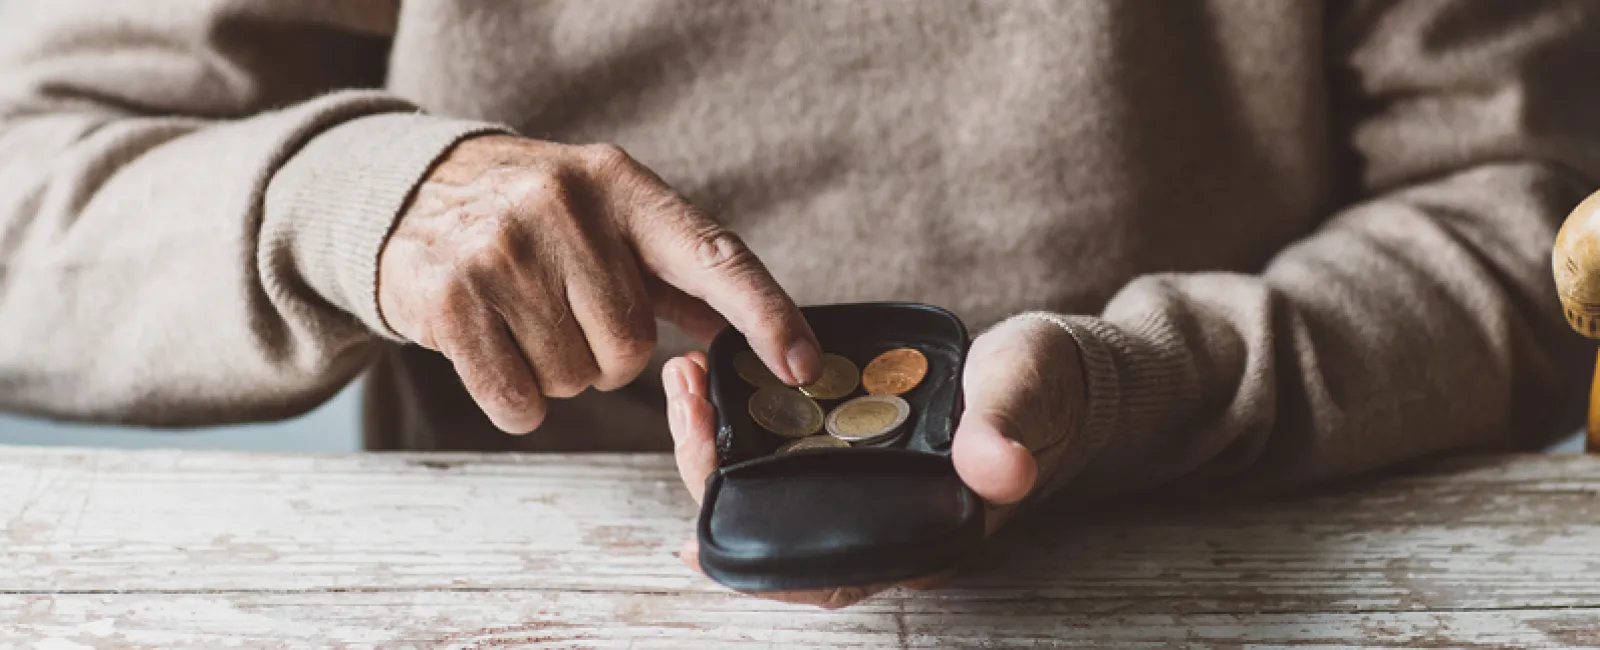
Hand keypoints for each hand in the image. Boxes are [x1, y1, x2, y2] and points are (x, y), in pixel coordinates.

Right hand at [378, 135, 820, 432]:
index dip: (766, 314)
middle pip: (632, 347)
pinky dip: (518, 402)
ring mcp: (503, 249)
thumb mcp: (609, 219)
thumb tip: (754, 331)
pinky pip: (519, 400)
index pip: (714, 255)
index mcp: (624, 186)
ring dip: (559, 374)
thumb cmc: (533, 217)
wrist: (412, 192)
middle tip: (570, 318)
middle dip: (608, 356)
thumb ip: (682, 274)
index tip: (802, 365)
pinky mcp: (451, 297)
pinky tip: (497, 354)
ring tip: (527, 323)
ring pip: (576, 378)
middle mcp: (565, 205)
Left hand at [663, 314, 1086, 607]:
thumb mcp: (1026, 399)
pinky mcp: (848, 440)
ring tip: (684, 381)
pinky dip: (741, 415)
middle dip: (716, 476)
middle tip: (687, 409)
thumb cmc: (1044, 392)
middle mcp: (880, 517)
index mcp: (920, 532)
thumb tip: (999, 470)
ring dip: (718, 441)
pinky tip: (709, 379)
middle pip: (779, 526)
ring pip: (770, 482)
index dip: (760, 573)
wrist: (1049, 368)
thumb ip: (1004, 431)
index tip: (694, 547)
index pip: (829, 573)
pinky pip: (780, 441)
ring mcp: (860, 480)